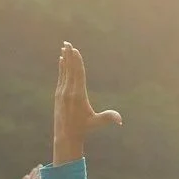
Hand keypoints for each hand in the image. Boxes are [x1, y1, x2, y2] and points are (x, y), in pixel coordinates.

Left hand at [53, 41, 121, 165]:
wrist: (65, 135)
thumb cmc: (84, 128)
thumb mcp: (96, 122)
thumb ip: (108, 118)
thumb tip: (120, 120)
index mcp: (78, 95)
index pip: (78, 74)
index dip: (77, 62)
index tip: (75, 51)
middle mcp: (68, 92)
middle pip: (70, 70)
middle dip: (69, 56)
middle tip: (67, 43)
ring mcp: (62, 92)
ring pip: (64, 71)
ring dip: (64, 59)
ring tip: (64, 47)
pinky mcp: (58, 95)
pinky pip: (60, 77)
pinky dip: (61, 68)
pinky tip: (61, 60)